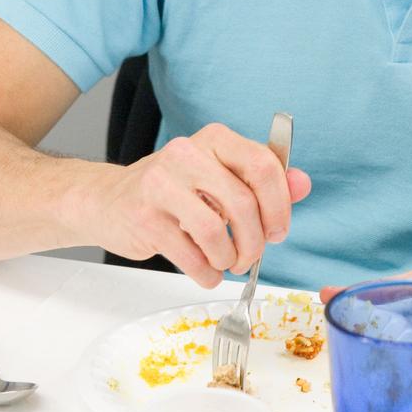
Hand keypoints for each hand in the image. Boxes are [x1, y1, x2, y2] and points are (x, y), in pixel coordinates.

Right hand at [81, 124, 310, 286]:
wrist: (108, 201)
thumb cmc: (174, 191)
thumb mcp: (221, 177)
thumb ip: (264, 181)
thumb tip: (303, 183)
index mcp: (215, 138)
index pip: (262, 165)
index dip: (280, 204)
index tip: (278, 230)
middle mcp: (187, 153)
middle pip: (243, 202)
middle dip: (255, 241)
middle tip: (251, 256)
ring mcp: (161, 183)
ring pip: (216, 231)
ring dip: (229, 259)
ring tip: (226, 263)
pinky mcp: (144, 216)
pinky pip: (190, 255)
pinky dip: (206, 272)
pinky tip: (206, 270)